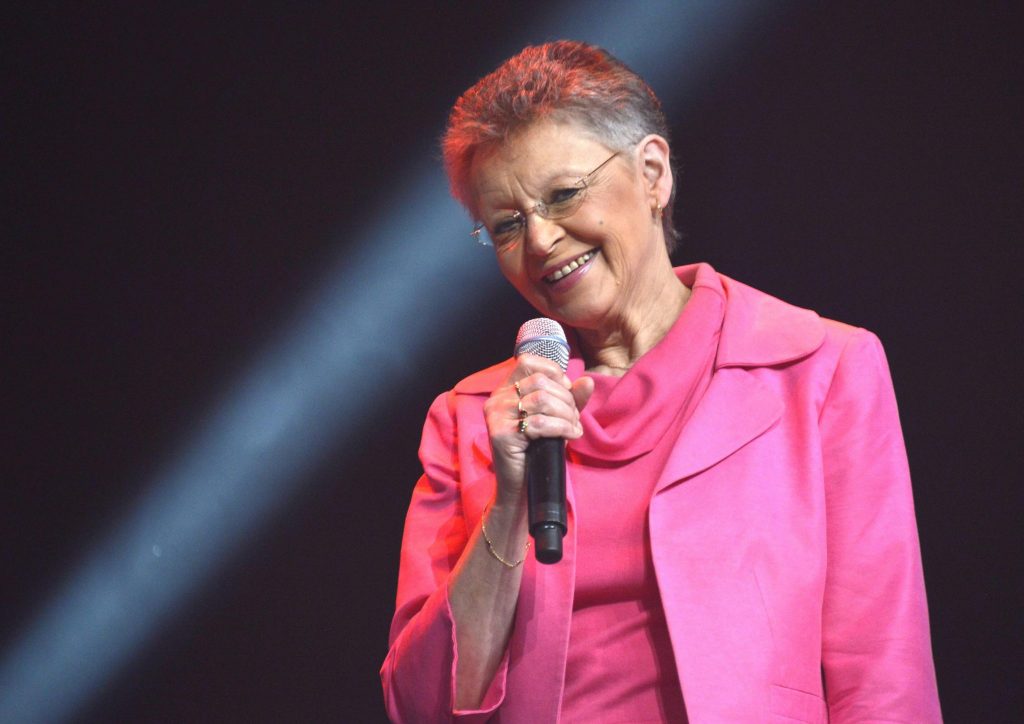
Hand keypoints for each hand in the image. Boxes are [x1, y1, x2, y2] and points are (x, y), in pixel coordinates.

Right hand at [483, 354, 593, 506]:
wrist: (521, 486)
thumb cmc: (538, 450)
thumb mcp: (557, 419)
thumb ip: (571, 399)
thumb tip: (588, 381)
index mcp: (505, 390)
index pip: (527, 361)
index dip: (553, 372)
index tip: (567, 391)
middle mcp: (496, 398)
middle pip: (540, 382)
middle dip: (566, 399)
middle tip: (575, 419)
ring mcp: (496, 415)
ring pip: (542, 400)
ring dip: (566, 415)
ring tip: (574, 428)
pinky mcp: (501, 434)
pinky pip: (540, 423)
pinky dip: (563, 428)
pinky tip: (571, 436)